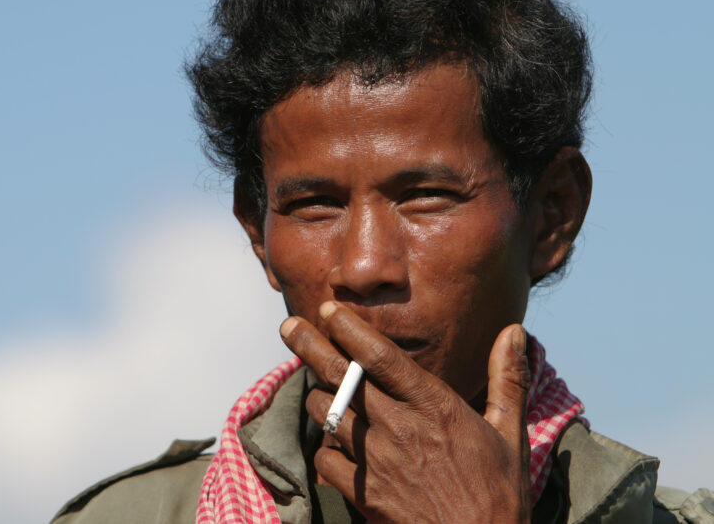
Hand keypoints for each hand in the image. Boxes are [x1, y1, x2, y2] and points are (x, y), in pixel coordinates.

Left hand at [279, 302, 531, 523]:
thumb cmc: (499, 494)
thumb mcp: (511, 433)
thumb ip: (507, 378)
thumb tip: (514, 331)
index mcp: (434, 407)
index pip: (381, 357)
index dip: (350, 329)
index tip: (329, 308)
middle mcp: (399, 428)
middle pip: (342, 377)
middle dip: (310, 346)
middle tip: (288, 327)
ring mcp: (377, 462)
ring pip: (327, 414)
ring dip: (318, 395)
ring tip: (318, 384)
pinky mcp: (364, 494)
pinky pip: (326, 459)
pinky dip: (324, 446)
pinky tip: (331, 440)